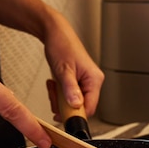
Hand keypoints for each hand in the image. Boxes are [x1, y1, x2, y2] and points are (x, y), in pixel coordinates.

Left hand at [0, 0, 103, 121]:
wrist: (54, 32)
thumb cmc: (61, 44)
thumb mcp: (64, 70)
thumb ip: (71, 89)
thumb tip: (76, 105)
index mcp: (95, 79)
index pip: (91, 107)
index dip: (76, 114)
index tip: (62, 115)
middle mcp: (93, 82)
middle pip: (81, 107)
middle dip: (65, 105)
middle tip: (54, 97)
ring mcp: (85, 82)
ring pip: (74, 102)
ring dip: (60, 99)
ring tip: (53, 87)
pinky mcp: (77, 81)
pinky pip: (69, 96)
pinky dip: (59, 93)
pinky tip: (54, 84)